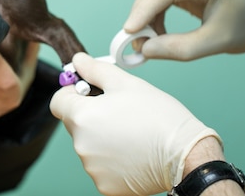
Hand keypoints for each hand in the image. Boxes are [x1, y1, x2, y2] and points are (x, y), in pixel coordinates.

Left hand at [50, 52, 219, 195]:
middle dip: (90, 114)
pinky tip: (132, 151)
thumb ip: (95, 70)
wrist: (186, 154)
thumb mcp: (126, 83)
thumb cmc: (158, 116)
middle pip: (74, 123)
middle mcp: (81, 145)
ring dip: (101, 137)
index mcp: (82, 117)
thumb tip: (77, 60)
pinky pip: (101, 166)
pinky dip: (112, 159)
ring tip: (130, 132)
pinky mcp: (105, 186)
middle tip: (118, 111)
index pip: (58, 102)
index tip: (89, 92)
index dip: (71, 93)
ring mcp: (92, 168)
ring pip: (88, 145)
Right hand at [124, 0, 244, 59]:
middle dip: (142, 15)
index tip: (129, 31)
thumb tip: (144, 50)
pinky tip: (156, 31)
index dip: (145, 9)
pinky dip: (155, 13)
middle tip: (134, 43)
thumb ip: (178, 48)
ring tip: (146, 41)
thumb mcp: (215, 43)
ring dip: (146, 15)